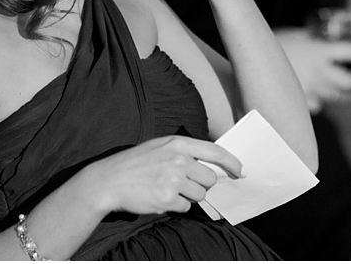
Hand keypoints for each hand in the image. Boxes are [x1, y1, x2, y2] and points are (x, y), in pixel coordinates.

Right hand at [80, 135, 242, 215]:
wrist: (110, 179)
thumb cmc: (135, 163)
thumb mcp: (160, 146)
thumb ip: (185, 152)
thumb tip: (211, 167)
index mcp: (178, 143)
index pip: (215, 152)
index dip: (232, 163)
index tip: (241, 171)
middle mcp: (179, 160)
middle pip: (210, 179)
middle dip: (201, 184)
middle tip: (183, 183)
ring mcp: (174, 179)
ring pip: (199, 195)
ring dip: (188, 196)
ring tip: (167, 189)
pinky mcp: (168, 198)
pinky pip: (185, 207)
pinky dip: (175, 206)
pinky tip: (159, 197)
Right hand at [275, 28, 350, 111]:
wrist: (252, 61)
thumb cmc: (273, 44)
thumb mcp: (296, 35)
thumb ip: (313, 38)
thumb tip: (327, 34)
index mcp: (320, 52)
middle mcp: (320, 72)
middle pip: (350, 82)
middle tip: (348, 73)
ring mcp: (312, 89)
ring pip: (333, 95)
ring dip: (331, 88)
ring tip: (323, 80)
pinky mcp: (301, 102)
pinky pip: (316, 104)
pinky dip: (315, 99)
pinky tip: (306, 91)